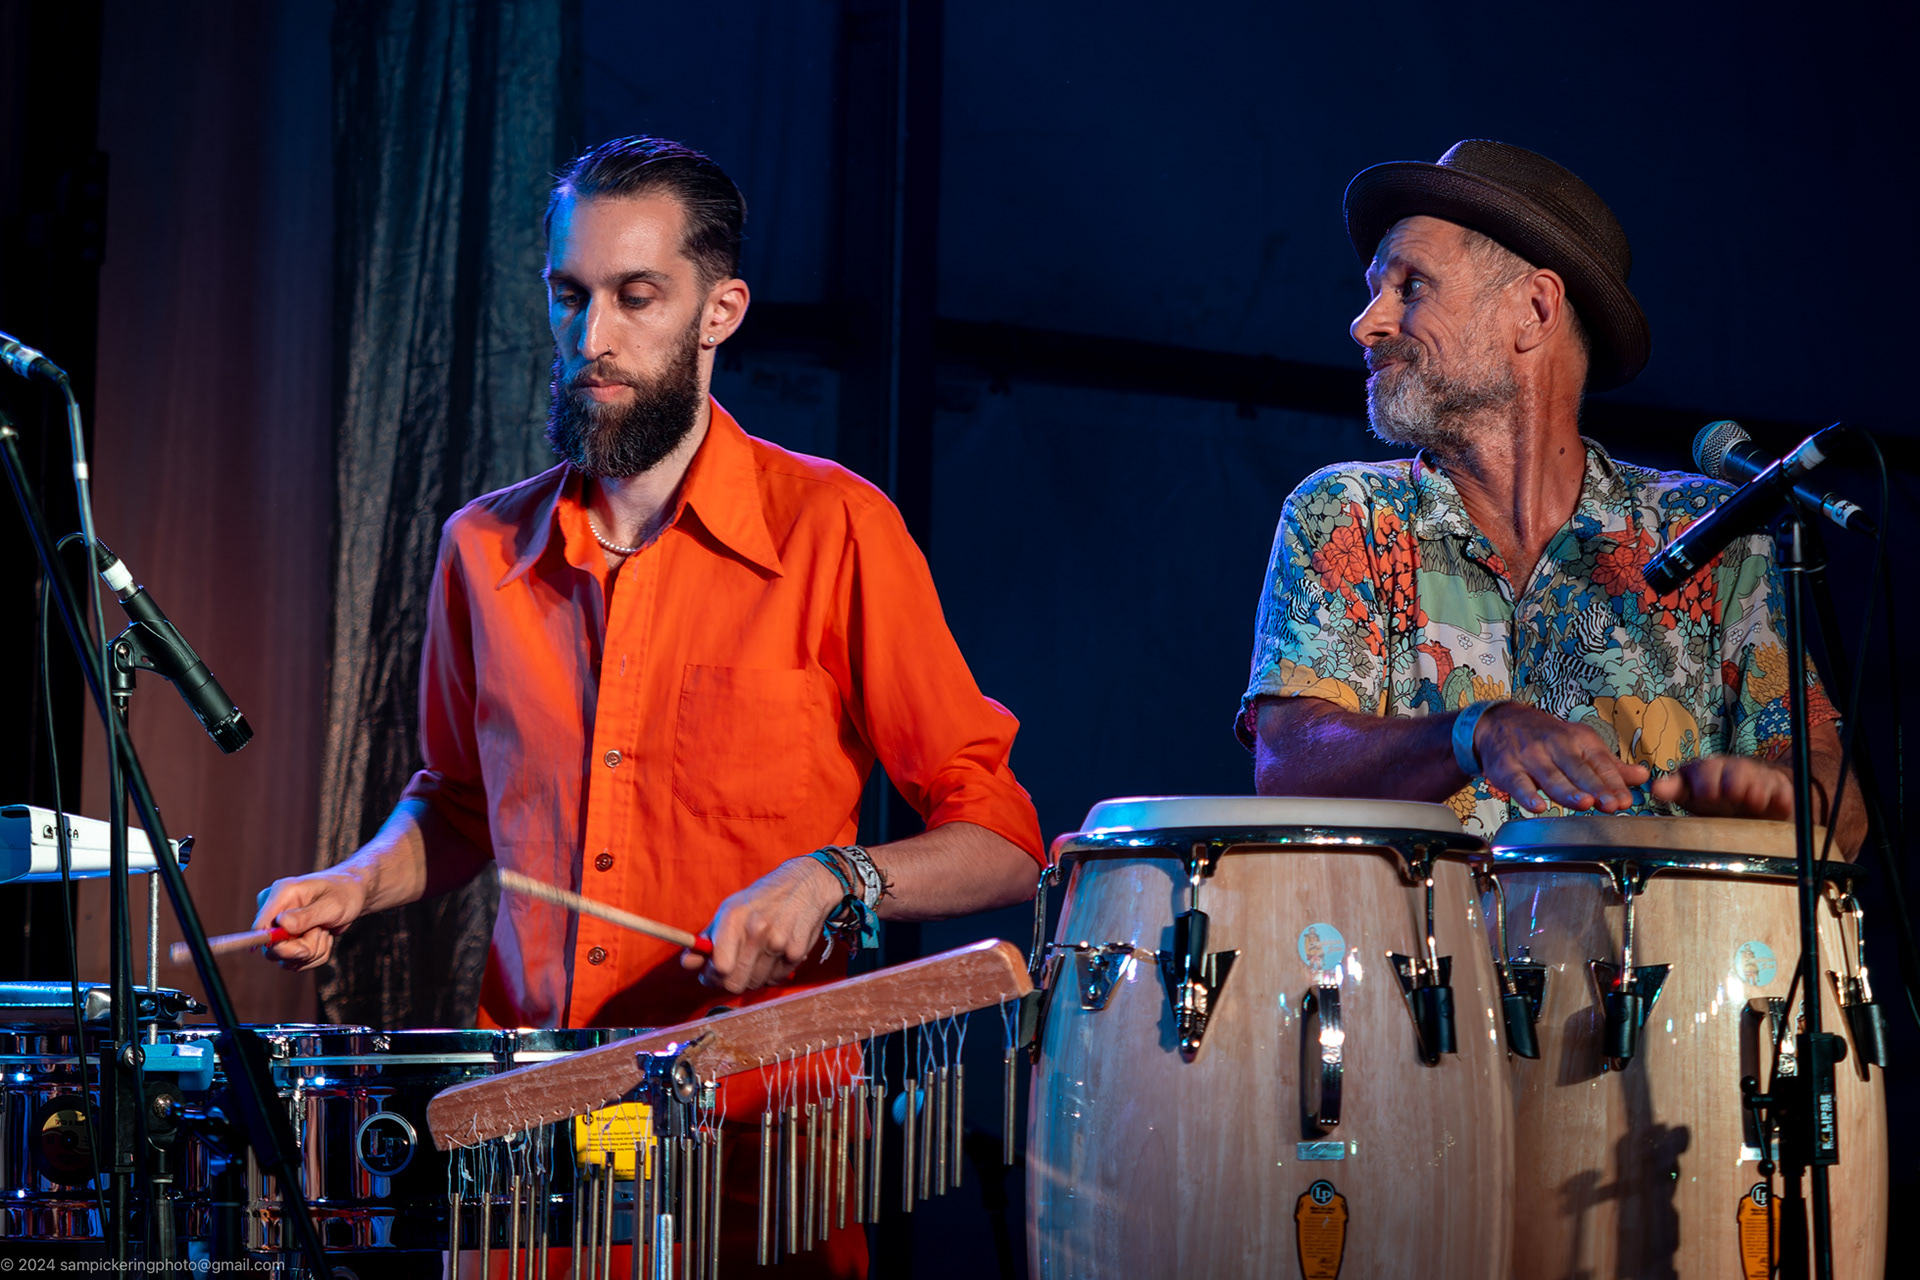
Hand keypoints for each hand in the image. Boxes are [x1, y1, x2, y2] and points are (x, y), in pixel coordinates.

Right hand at [250, 868, 371, 971]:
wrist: (352, 895)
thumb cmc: (343, 893)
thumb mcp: (331, 904)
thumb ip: (306, 916)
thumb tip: (281, 924)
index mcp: (280, 894)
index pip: (260, 927)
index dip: (275, 944)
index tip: (302, 948)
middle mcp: (274, 912)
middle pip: (272, 950)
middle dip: (303, 949)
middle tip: (322, 933)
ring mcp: (279, 928)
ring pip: (287, 959)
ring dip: (313, 951)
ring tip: (325, 931)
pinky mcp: (287, 941)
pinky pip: (297, 962)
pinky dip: (315, 954)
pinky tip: (323, 937)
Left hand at [679, 857, 844, 993]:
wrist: (806, 884)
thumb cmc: (762, 899)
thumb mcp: (730, 909)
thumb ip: (706, 938)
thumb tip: (687, 963)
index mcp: (734, 917)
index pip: (719, 967)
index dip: (711, 977)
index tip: (711, 974)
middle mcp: (757, 929)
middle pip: (735, 982)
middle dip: (729, 981)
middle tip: (732, 970)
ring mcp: (779, 941)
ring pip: (755, 984)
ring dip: (752, 976)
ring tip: (757, 956)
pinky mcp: (797, 951)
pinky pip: (776, 980)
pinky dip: (772, 973)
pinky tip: (775, 954)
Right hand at [1474, 703, 1650, 813]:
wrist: (1499, 723)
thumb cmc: (1544, 738)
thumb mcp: (1579, 745)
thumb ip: (1609, 766)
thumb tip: (1642, 776)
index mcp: (1578, 739)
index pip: (1599, 762)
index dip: (1613, 782)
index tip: (1624, 800)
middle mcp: (1555, 745)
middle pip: (1577, 769)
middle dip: (1595, 787)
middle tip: (1610, 804)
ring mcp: (1530, 756)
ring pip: (1551, 776)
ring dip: (1567, 791)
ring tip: (1583, 803)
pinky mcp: (1506, 767)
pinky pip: (1517, 782)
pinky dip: (1526, 794)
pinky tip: (1537, 806)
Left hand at [1650, 755, 1793, 820]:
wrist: (1755, 801)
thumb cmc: (1715, 797)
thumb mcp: (1691, 794)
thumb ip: (1675, 789)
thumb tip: (1655, 787)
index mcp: (1708, 770)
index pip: (1704, 769)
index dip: (1705, 780)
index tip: (1704, 794)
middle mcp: (1733, 771)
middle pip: (1734, 770)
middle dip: (1732, 782)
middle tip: (1728, 794)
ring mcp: (1759, 779)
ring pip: (1759, 779)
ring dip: (1756, 789)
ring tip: (1754, 800)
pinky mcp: (1781, 791)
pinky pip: (1784, 792)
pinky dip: (1783, 798)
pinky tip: (1782, 804)